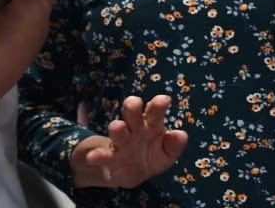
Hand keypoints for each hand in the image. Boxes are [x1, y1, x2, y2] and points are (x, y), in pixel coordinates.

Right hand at [70, 95, 187, 189]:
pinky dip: (97, 155)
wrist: (131, 173)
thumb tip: (181, 134)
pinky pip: (103, 155)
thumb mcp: (167, 153)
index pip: (154, 111)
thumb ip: (174, 145)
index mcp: (151, 124)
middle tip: (134, 103)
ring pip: (117, 131)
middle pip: (132, 113)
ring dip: (117, 128)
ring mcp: (120, 142)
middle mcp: (134, 129)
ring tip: (117, 126)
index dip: (158, 105)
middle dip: (132, 106)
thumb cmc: (152, 155)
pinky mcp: (109, 158)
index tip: (163, 100)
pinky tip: (93, 157)